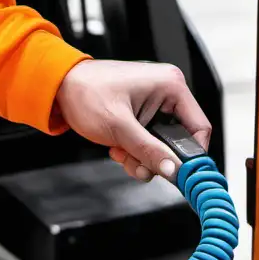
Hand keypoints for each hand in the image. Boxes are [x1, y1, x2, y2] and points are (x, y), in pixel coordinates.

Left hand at [54, 60, 211, 182]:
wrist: (59, 87)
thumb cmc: (85, 93)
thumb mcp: (119, 127)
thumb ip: (148, 150)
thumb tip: (172, 170)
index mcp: (170, 86)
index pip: (200, 127)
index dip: (191, 155)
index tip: (177, 173)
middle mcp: (166, 93)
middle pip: (177, 141)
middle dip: (155, 158)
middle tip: (134, 161)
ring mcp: (154, 105)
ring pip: (160, 147)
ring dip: (140, 157)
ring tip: (119, 150)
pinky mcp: (142, 115)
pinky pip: (147, 143)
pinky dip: (133, 151)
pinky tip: (116, 146)